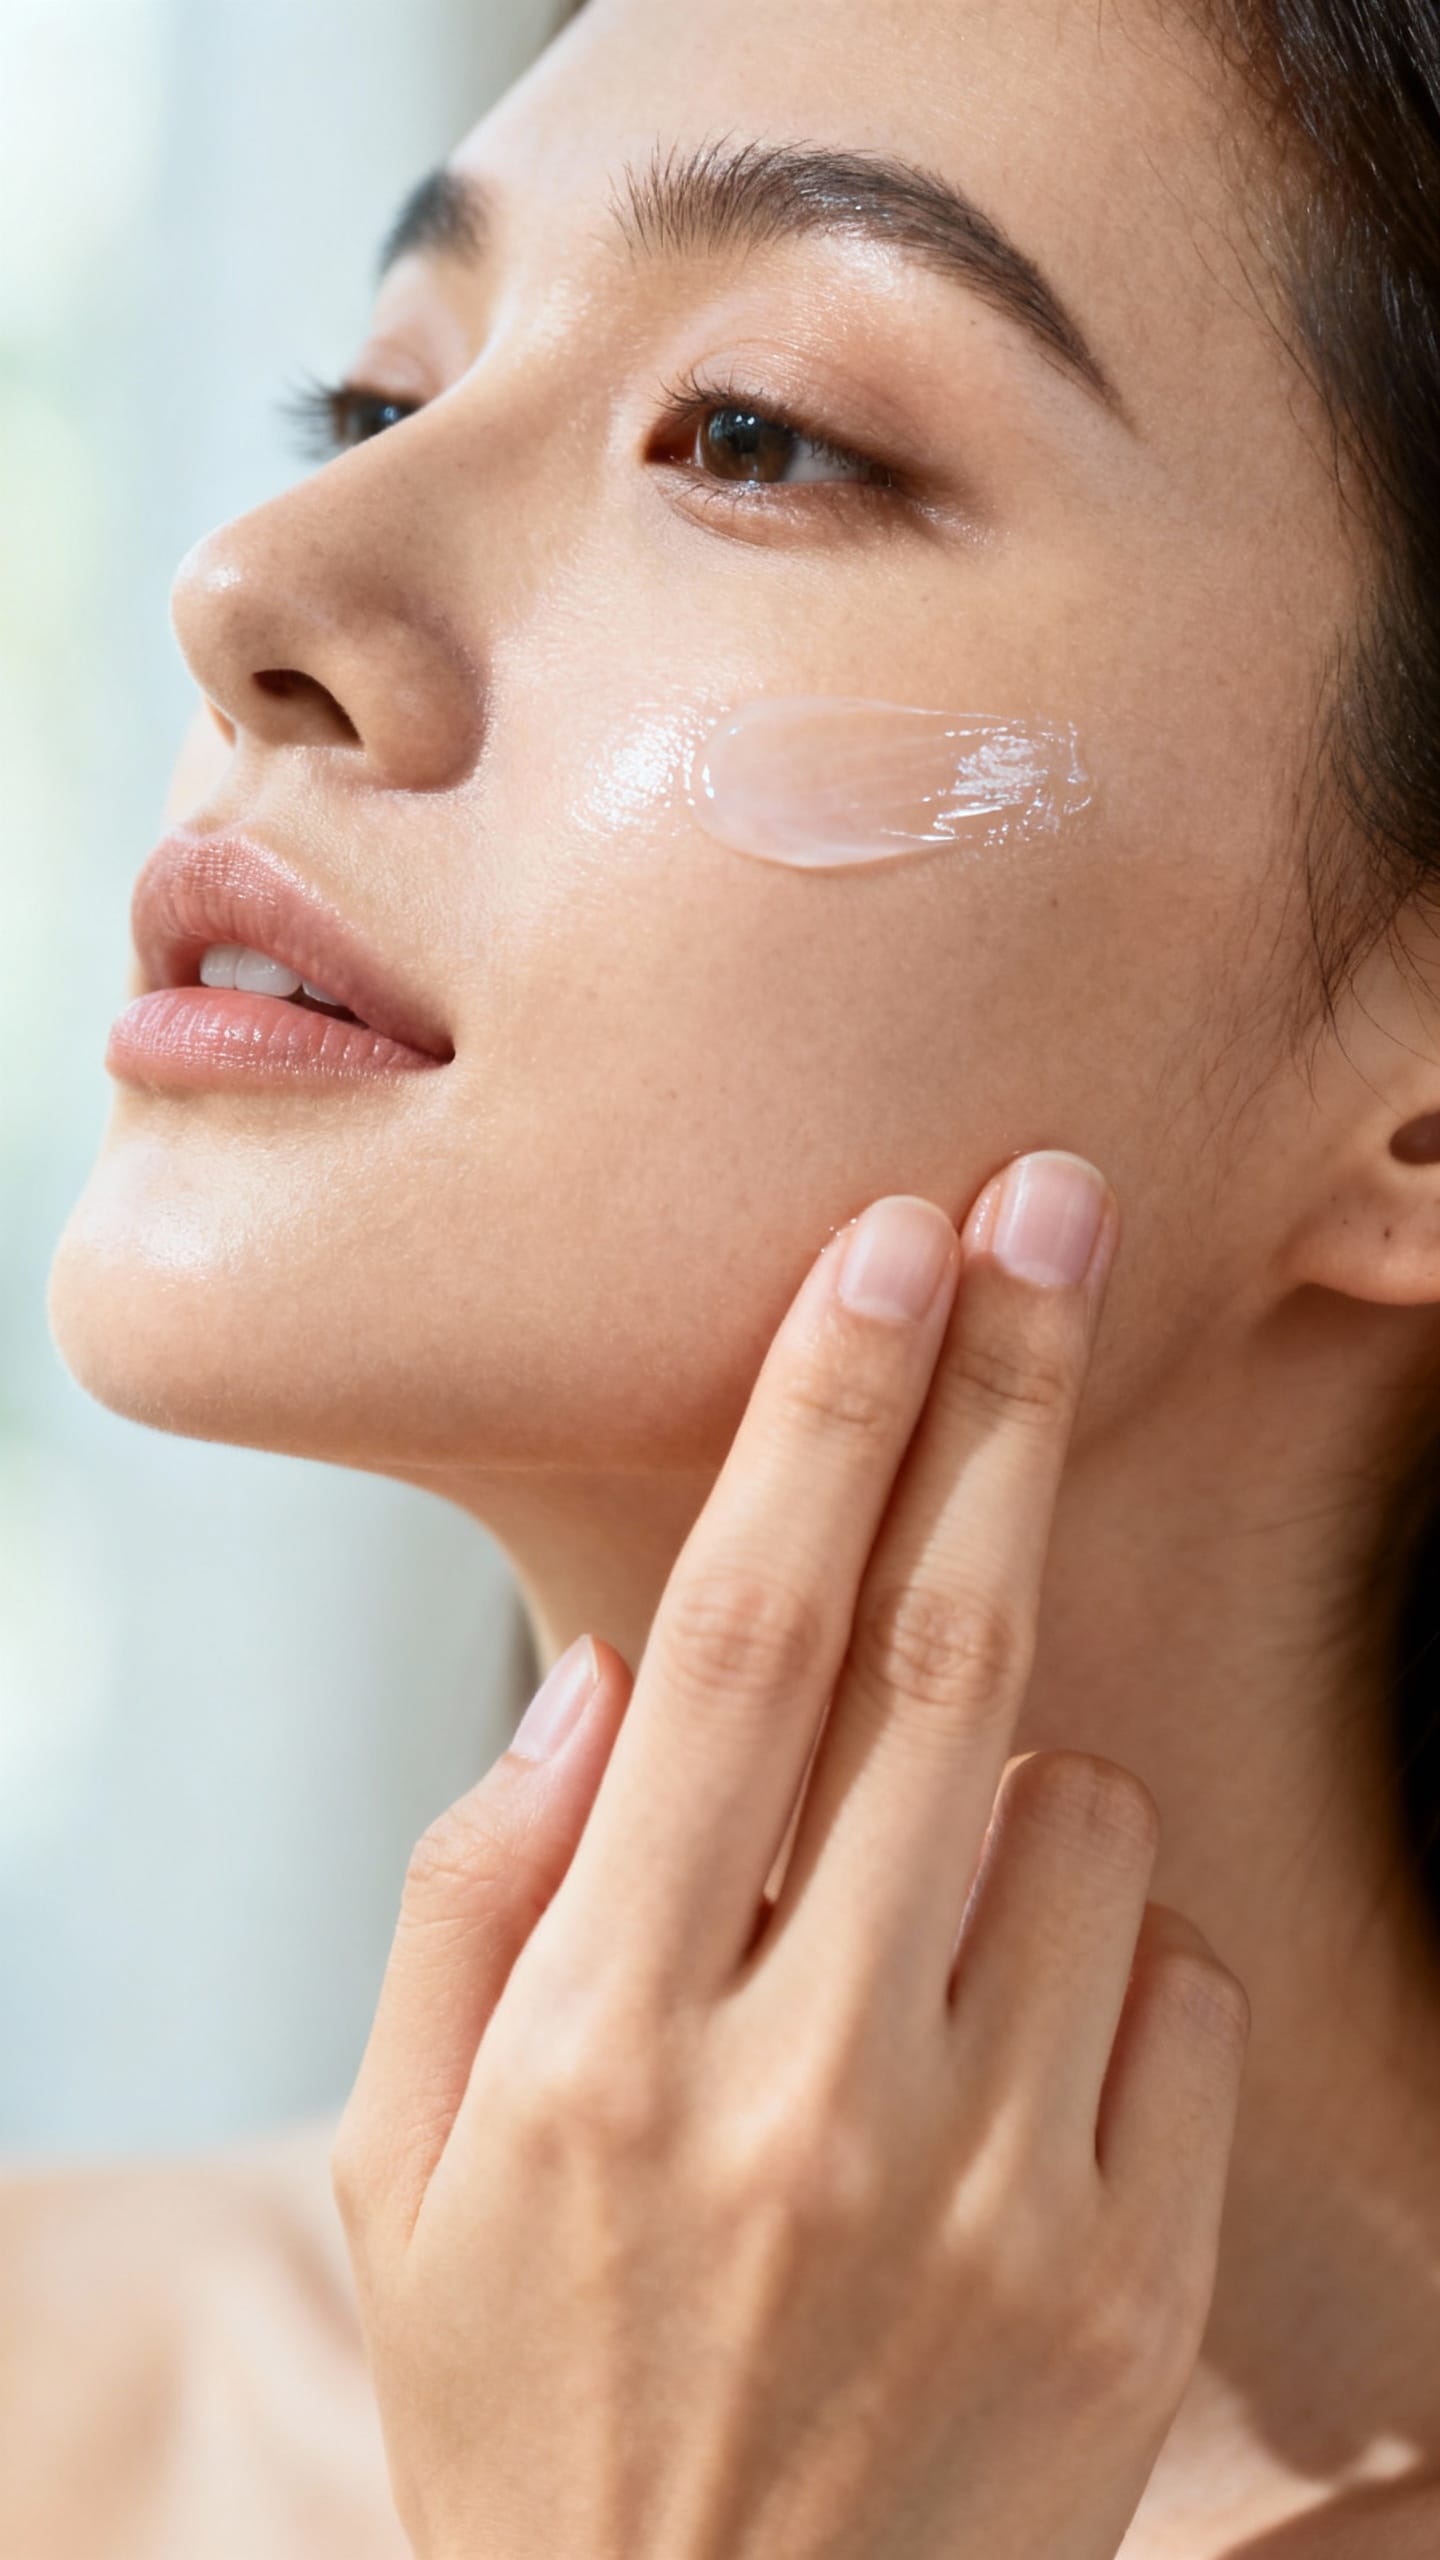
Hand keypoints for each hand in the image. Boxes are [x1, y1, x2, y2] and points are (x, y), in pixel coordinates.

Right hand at [334, 1151, 1249, 2559]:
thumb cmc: (539, 2404)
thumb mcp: (404, 2170)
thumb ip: (476, 1896)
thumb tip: (609, 1680)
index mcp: (606, 2043)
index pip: (735, 1650)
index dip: (823, 1419)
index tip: (887, 1249)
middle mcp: (811, 2094)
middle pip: (942, 1656)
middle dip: (1004, 1402)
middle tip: (1053, 1212)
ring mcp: (999, 2188)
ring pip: (1084, 1811)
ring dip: (1012, 1787)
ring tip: (902, 1937)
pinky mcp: (1133, 2272)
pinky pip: (1176, 1982)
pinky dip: (1099, 1957)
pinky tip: (992, 2069)